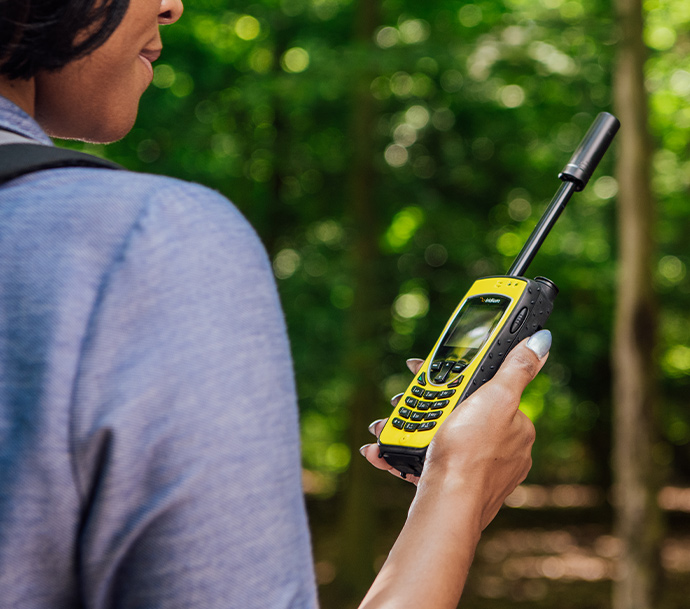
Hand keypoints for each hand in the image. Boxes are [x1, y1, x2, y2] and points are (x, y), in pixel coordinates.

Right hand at [361, 330, 549, 527]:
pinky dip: (406, 454)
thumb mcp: (497, 397)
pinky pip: (427, 461)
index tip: (431, 371)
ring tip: (388, 425)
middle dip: (429, 404)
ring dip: (410, 427)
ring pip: (441, 436)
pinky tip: (384, 450)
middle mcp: (502, 449)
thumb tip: (542, 341)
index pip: (487, 390)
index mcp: (516, 425)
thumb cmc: (471, 451)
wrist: (446, 504)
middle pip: (461, 412)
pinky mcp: (454, 484)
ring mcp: (479, 469)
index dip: (458, 377)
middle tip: (404, 399)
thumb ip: (517, 369)